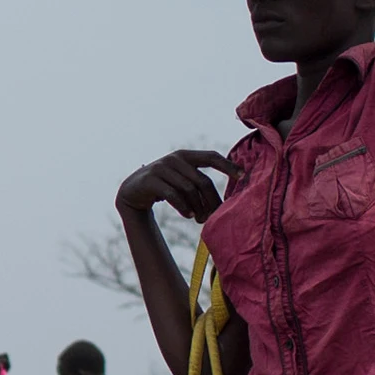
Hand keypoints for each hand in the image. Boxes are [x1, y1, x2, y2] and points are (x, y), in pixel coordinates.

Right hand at [119, 149, 235, 223]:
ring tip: (200, 219)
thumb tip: (225, 199)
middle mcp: (174, 159)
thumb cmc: (164, 186)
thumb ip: (198, 180)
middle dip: (212, 200)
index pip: (211, 157)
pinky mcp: (151, 180)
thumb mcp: (180, 178)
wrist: (132, 190)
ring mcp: (161, 168)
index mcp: (185, 156)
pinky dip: (184, 207)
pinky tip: (189, 216)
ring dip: (198, 207)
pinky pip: (174, 195)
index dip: (227, 166)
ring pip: (189, 190)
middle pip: (202, 181)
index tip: (243, 176)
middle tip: (214, 216)